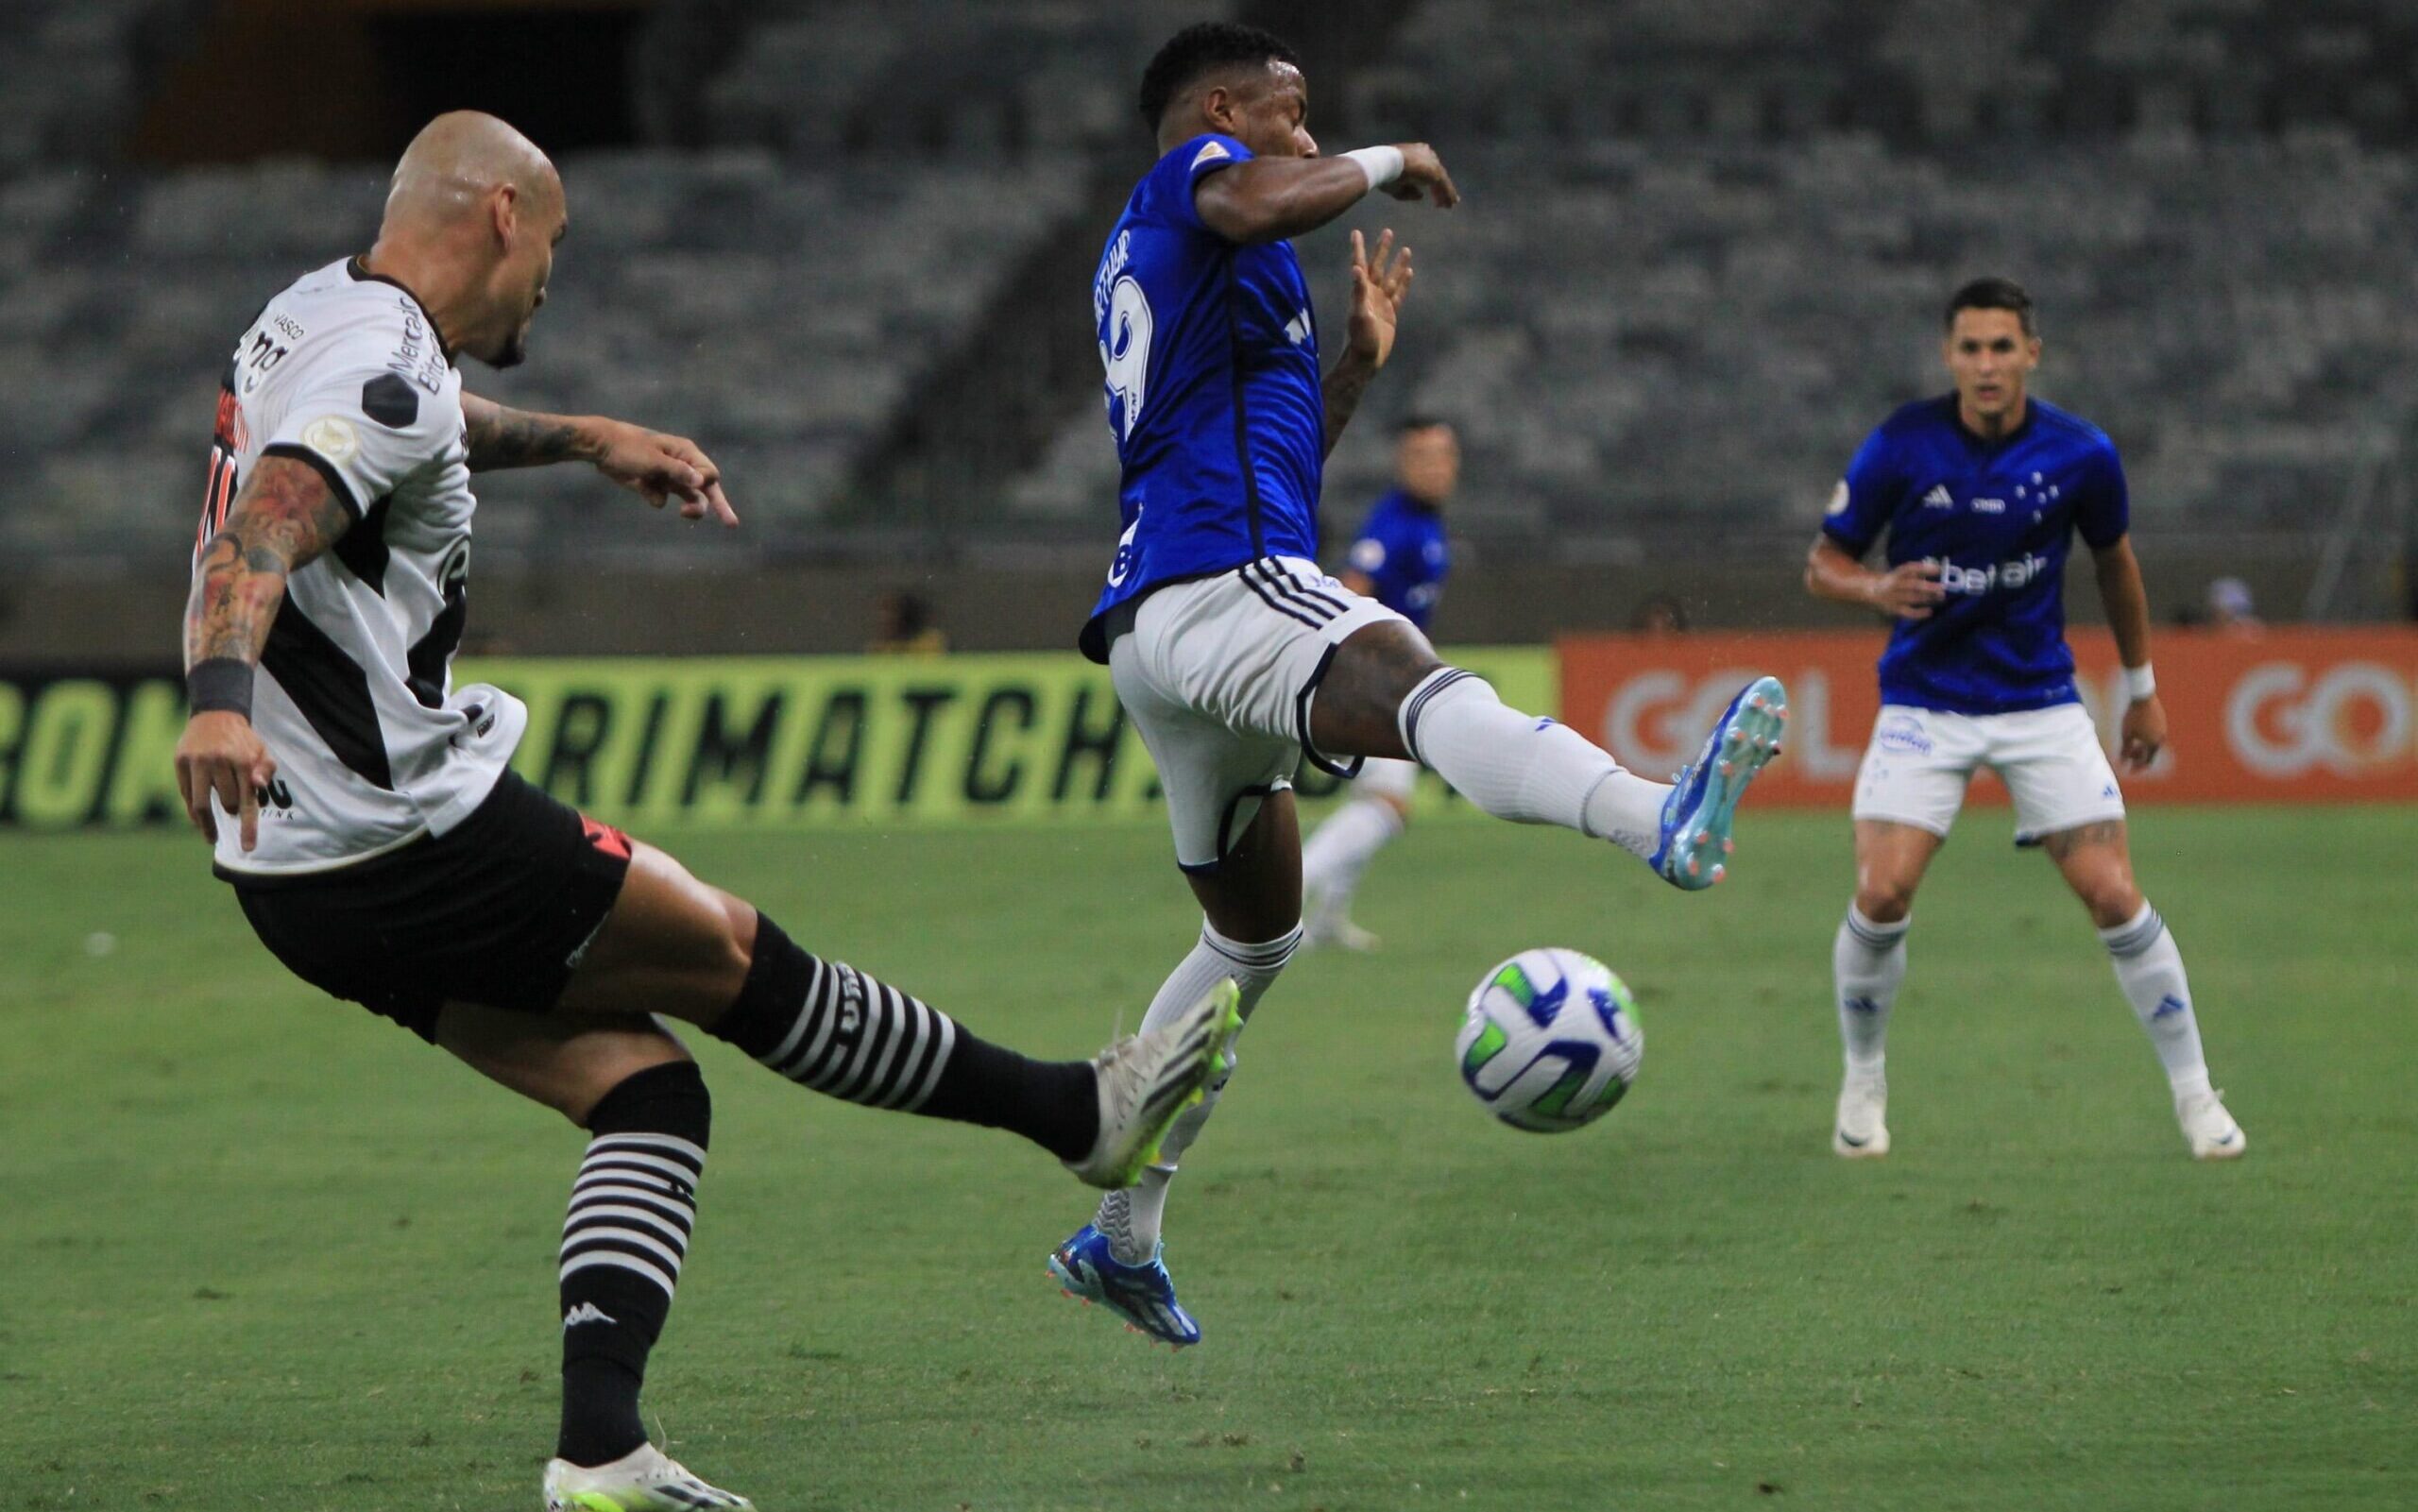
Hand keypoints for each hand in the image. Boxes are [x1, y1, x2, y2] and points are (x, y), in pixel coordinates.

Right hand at [175, 711, 275, 850]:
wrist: (215, 715)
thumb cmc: (243, 740)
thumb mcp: (262, 751)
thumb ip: (266, 770)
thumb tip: (257, 787)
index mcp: (244, 761)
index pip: (247, 802)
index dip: (248, 828)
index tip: (248, 849)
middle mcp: (219, 761)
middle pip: (226, 803)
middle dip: (232, 810)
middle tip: (232, 808)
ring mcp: (197, 762)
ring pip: (201, 804)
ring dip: (208, 823)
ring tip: (212, 834)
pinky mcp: (180, 762)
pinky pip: (186, 795)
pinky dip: (193, 811)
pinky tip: (199, 819)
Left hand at [585, 419, 737, 526]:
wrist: (600, 447)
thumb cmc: (628, 448)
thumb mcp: (654, 460)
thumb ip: (678, 471)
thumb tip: (703, 481)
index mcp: (686, 453)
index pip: (709, 473)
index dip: (708, 483)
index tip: (699, 487)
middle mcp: (682, 465)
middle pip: (706, 488)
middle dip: (716, 505)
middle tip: (732, 523)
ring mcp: (668, 476)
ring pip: (688, 497)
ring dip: (688, 507)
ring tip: (684, 514)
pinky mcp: (655, 485)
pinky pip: (662, 499)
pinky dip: (653, 496)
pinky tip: (640, 484)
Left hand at [1345, 228, 1414, 369]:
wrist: (1366, 359)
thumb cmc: (1359, 338)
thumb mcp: (1359, 313)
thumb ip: (1358, 291)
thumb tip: (1356, 269)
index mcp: (1361, 292)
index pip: (1360, 264)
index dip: (1359, 248)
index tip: (1356, 231)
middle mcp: (1370, 294)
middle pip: (1378, 266)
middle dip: (1382, 249)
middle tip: (1388, 231)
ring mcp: (1381, 303)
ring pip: (1391, 277)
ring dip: (1397, 264)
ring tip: (1406, 248)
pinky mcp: (1390, 313)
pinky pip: (1399, 294)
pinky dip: (1404, 283)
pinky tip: (1410, 272)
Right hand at [1383, 143, 1458, 207]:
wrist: (1385, 163)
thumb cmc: (1387, 173)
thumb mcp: (1398, 184)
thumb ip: (1410, 190)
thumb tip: (1421, 195)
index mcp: (1415, 152)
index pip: (1426, 166)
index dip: (1429, 178)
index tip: (1429, 187)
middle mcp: (1426, 154)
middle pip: (1438, 172)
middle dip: (1441, 186)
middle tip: (1444, 197)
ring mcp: (1432, 162)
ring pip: (1442, 180)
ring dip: (1445, 193)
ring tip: (1448, 206)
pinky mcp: (1435, 172)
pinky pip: (1445, 186)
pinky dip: (1447, 196)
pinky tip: (1448, 205)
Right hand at [1867, 560, 1947, 618]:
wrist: (1871, 592)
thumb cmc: (1892, 581)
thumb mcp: (1900, 573)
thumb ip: (1915, 572)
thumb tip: (1937, 569)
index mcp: (1896, 574)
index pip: (1910, 569)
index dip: (1925, 568)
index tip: (1939, 569)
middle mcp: (1895, 585)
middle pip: (1913, 585)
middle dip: (1929, 587)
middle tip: (1942, 588)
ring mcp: (1894, 598)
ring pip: (1912, 598)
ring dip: (1927, 598)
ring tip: (1941, 597)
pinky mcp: (1894, 609)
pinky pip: (1907, 612)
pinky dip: (1919, 613)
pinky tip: (1929, 611)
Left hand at [2119, 693, 2167, 771]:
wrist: (2142, 696)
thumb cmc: (2132, 716)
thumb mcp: (2126, 734)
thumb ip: (2125, 749)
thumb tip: (2122, 762)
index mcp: (2154, 743)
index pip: (2148, 761)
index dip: (2138, 767)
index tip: (2130, 770)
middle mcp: (2161, 737)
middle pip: (2150, 752)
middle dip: (2139, 757)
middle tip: (2127, 757)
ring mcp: (2163, 728)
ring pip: (2152, 742)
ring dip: (2142, 747)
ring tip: (2130, 744)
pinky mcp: (2161, 719)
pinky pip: (2154, 733)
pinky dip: (2145, 737)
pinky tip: (2137, 733)